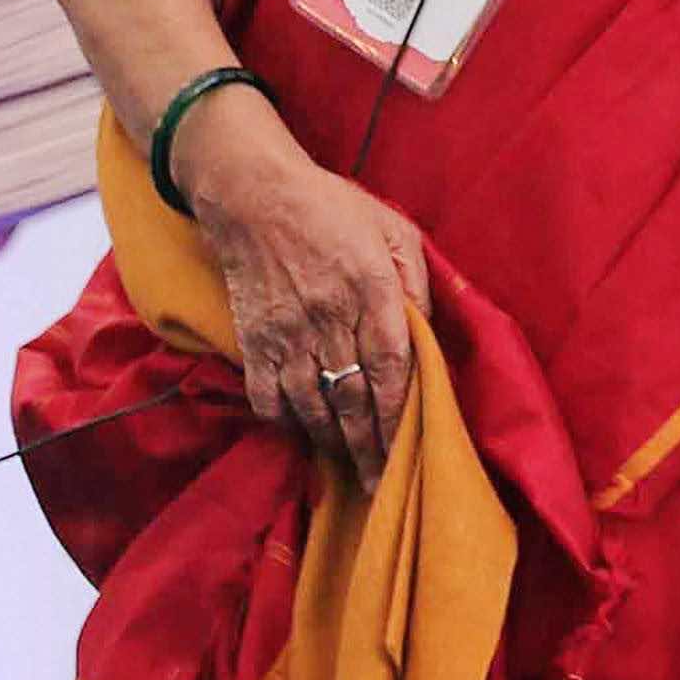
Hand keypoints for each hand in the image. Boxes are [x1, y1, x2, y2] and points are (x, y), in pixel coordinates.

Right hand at [177, 91, 432, 486]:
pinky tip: (304, 437)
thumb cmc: (334, 209)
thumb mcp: (394, 229)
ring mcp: (286, 330)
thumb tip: (426, 329)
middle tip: (384, 483)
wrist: (254, 196)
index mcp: (369, 286)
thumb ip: (415, 279)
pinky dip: (286, 422)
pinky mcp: (254, 337)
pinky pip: (267, 394)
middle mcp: (328, 315)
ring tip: (353, 472)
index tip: (411, 444)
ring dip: (333, 443)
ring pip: (312, 403)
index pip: (389, 362)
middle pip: (352, 394)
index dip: (399, 410)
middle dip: (370, 445)